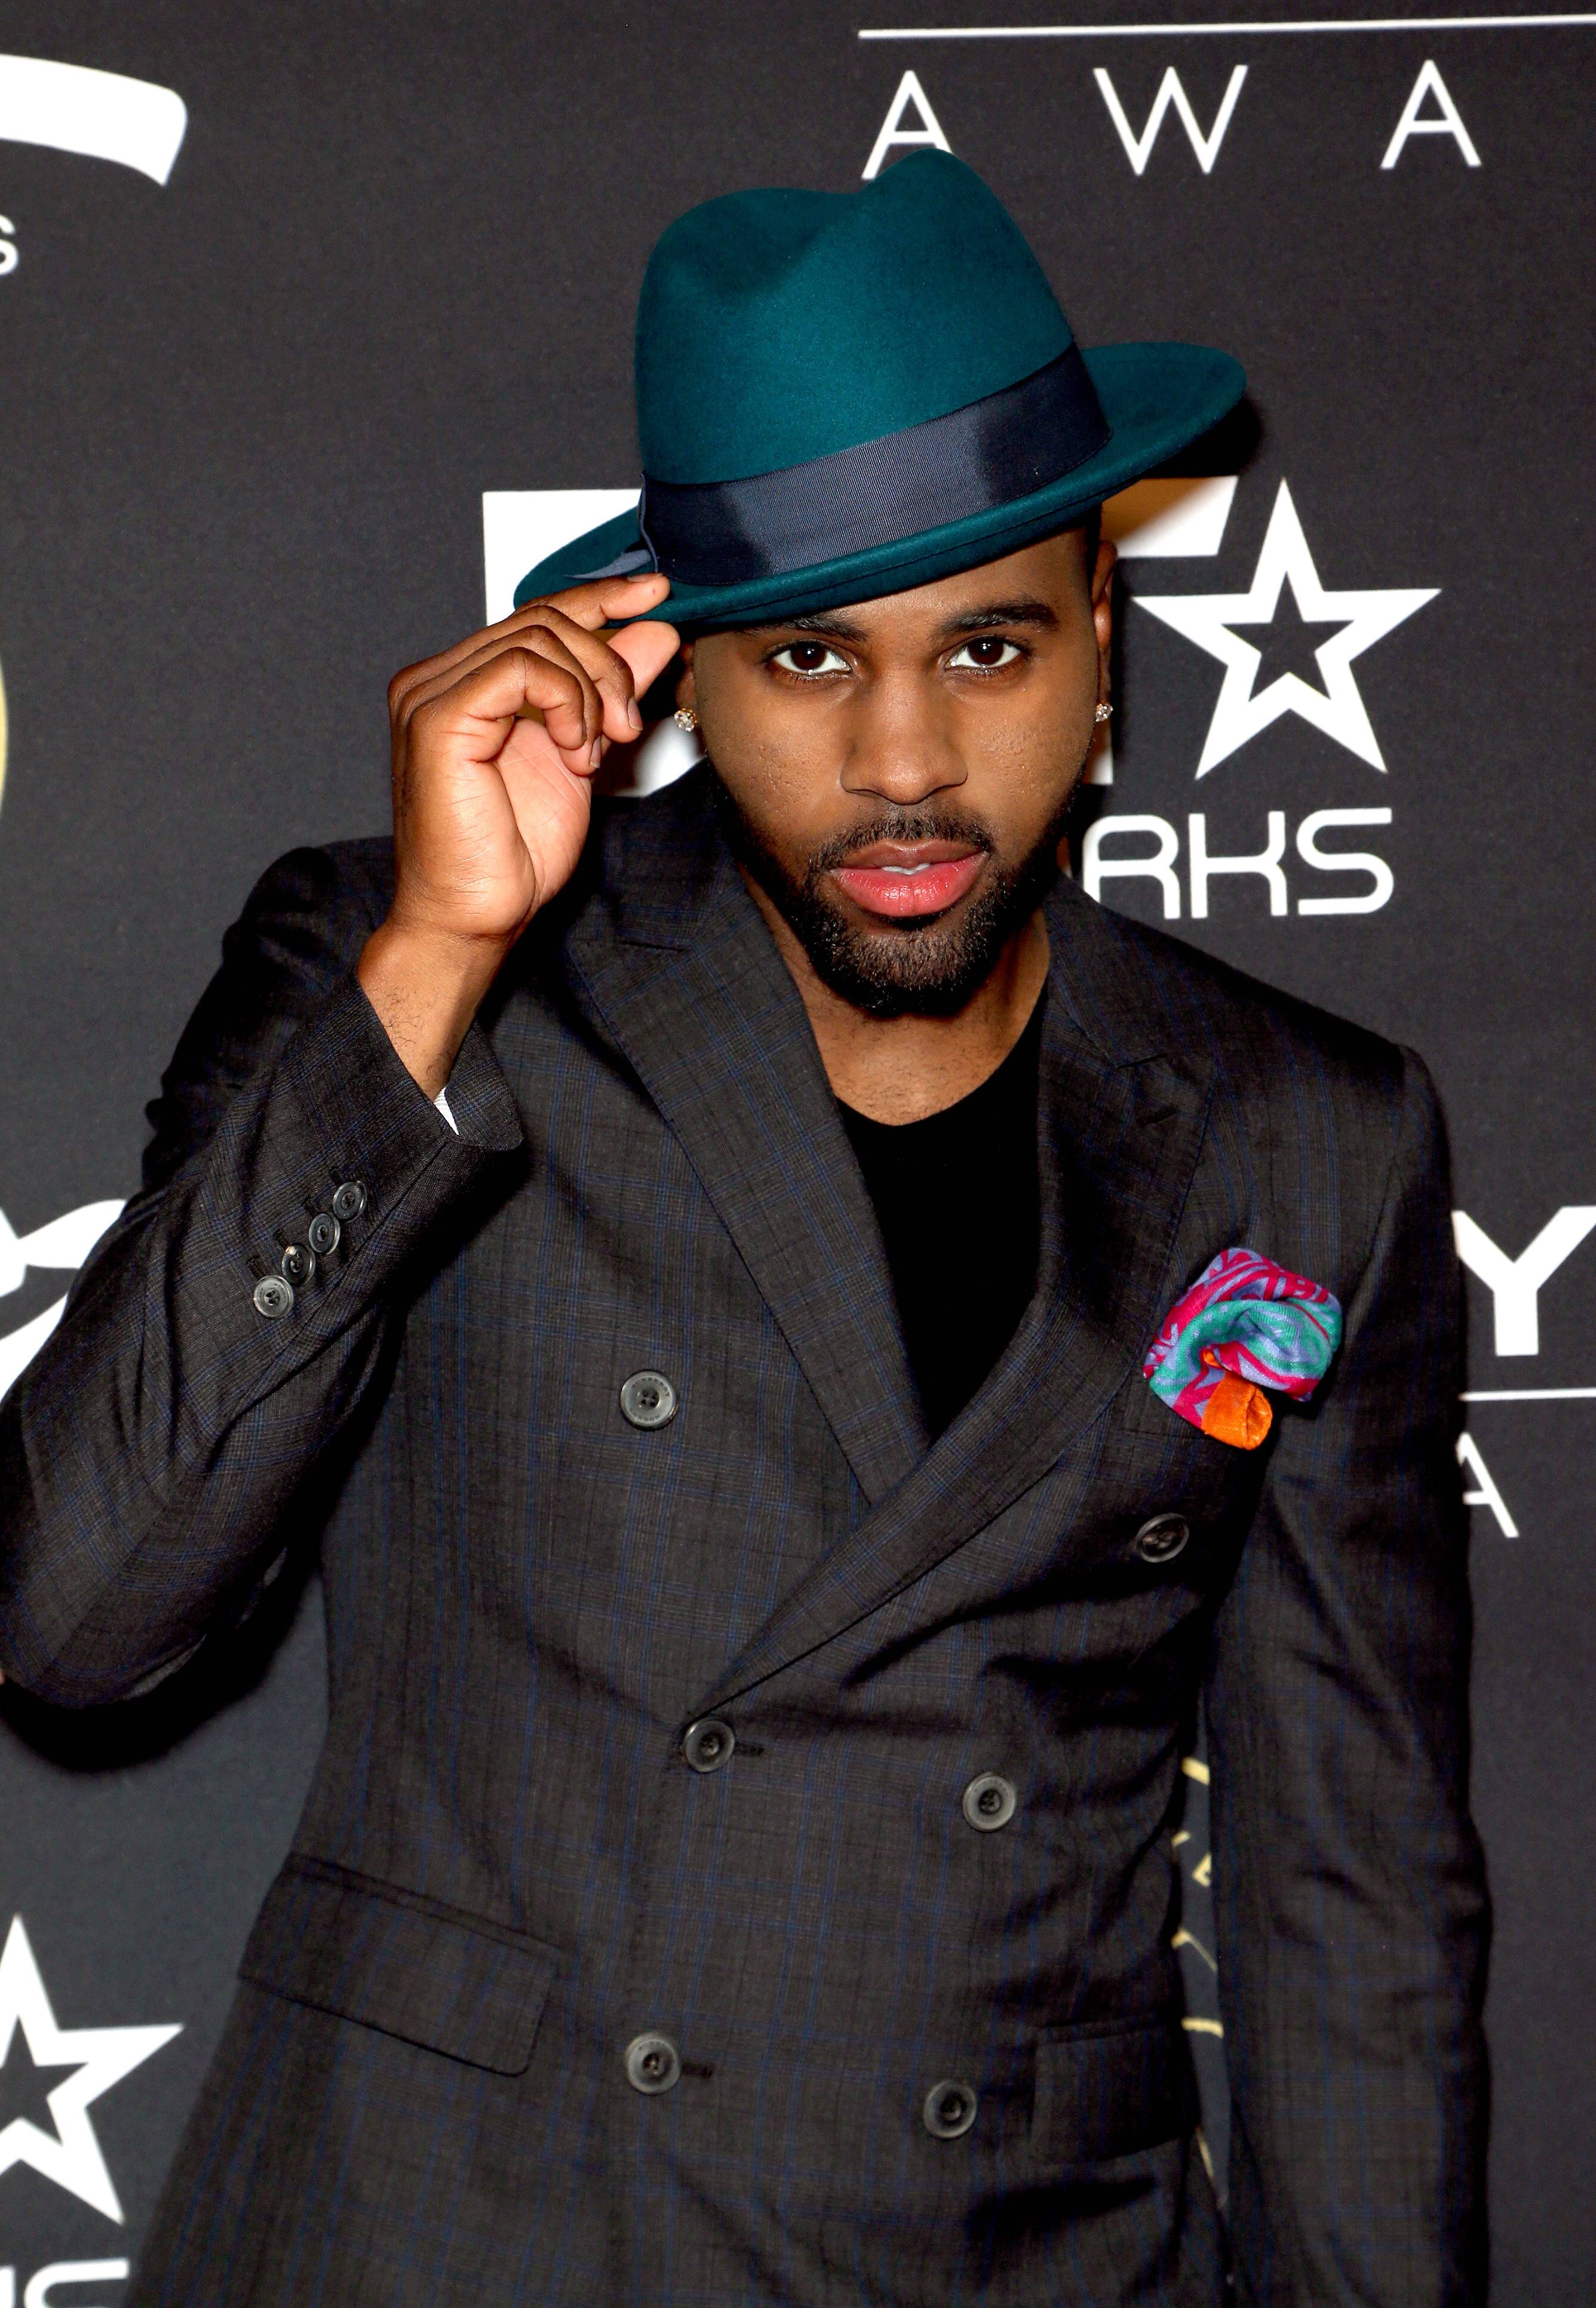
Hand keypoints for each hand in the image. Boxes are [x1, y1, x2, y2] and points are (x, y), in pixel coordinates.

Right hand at [358, 573, 679, 1095]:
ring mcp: (429, 692)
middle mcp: (439, 677)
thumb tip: (654, 629)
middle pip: (545, 618)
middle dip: (609, 662)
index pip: (539, 613)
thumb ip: (610, 691)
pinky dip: (567, 702)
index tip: (658, 594)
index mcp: (467, 682)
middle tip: (630, 724)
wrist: (476, 920)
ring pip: (539, 638)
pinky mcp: (435, 716)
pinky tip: (576, 749)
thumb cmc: (514, 856)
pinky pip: (521, 669)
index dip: (603, 596)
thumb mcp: (583, 756)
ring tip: (599, 750)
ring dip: (593, 692)